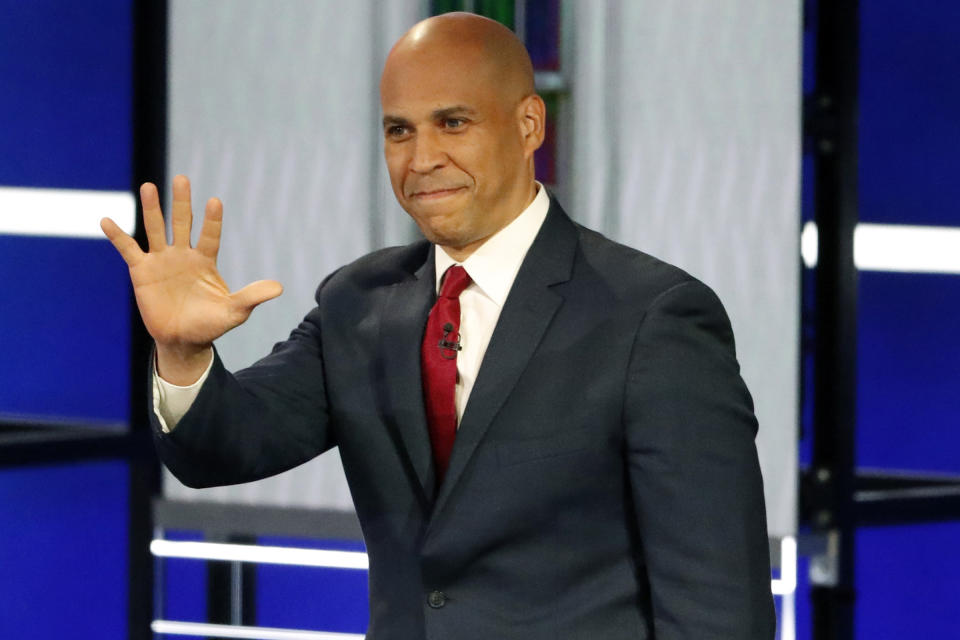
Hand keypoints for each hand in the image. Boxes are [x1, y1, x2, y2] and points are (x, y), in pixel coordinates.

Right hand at [101, 175, 281, 382]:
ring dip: (152, 209)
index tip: (214, 201)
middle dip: (182, 202)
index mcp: (205, 261)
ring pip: (155, 229)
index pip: (210, 235)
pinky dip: (118, 235)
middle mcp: (183, 255)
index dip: (212, 220)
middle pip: (182, 222)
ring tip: (149, 186)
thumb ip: (252, 296)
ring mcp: (161, 260)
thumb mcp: (235, 311)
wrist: (183, 340)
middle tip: (182, 179)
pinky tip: (107, 220)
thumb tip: (280, 288)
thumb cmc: (211, 324)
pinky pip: (128, 249)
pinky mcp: (142, 271)